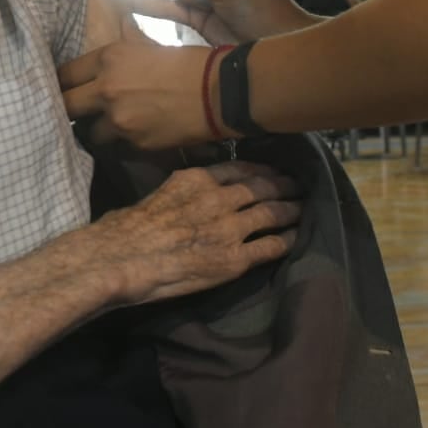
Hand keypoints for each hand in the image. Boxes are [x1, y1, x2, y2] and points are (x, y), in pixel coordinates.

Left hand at [60, 42, 218, 148]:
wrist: (219, 92)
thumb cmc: (187, 64)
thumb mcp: (144, 48)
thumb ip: (115, 61)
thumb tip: (97, 68)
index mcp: (108, 58)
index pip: (64, 74)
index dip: (60, 84)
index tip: (61, 91)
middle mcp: (106, 88)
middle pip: (66, 106)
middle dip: (66, 111)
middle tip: (73, 115)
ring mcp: (119, 119)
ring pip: (89, 133)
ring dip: (96, 131)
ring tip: (109, 128)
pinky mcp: (134, 143)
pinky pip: (115, 146)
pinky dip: (120, 143)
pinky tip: (133, 137)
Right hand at [90, 161, 300, 305]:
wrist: (124, 257)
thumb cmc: (127, 228)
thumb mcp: (156, 192)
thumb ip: (180, 190)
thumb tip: (184, 196)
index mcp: (197, 179)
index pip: (238, 168)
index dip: (261, 169)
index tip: (274, 170)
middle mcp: (219, 199)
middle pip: (261, 188)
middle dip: (283, 185)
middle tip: (297, 185)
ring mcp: (229, 229)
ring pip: (271, 213)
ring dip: (291, 210)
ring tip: (303, 207)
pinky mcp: (234, 259)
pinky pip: (269, 247)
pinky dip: (287, 240)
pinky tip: (296, 237)